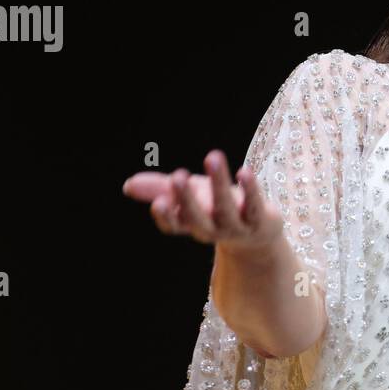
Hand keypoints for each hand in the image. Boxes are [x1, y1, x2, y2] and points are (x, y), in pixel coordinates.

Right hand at [122, 150, 283, 254]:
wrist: (258, 233)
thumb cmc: (216, 208)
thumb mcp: (190, 195)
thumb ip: (160, 189)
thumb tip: (128, 185)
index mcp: (192, 224)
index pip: (174, 225)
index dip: (167, 216)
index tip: (159, 201)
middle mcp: (212, 229)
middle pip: (198, 219)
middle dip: (187, 199)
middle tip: (177, 176)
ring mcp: (237, 227)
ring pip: (226, 207)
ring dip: (219, 183)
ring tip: (212, 156)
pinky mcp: (260, 220)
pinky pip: (254, 205)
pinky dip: (250, 189)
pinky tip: (244, 171)